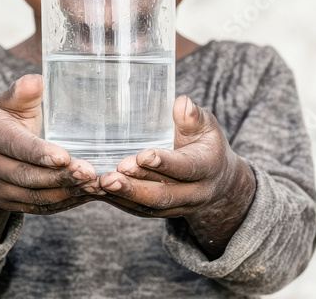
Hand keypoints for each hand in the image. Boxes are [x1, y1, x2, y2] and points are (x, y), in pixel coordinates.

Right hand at [0, 74, 100, 247]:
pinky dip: (67, 204)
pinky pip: (42, 209)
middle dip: (60, 176)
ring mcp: (1, 191)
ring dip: (68, 193)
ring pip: (37, 197)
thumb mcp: (5, 104)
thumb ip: (21, 92)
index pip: (16, 146)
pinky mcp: (14, 206)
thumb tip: (37, 80)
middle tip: (89, 172)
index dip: (39, 153)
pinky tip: (89, 195)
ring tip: (97, 185)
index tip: (64, 156)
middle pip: (28, 177)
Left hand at [96, 95, 255, 257]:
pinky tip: (97, 191)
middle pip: (163, 195)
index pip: (186, 168)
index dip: (165, 163)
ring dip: (123, 196)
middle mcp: (193, 193)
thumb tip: (182, 102)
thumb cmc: (207, 146)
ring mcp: (177, 206)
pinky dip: (117, 202)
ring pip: (148, 206)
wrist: (219, 184)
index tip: (143, 156)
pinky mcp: (161, 212)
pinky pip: (138, 210)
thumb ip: (193, 117)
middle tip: (111, 176)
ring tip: (100, 184)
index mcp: (206, 167)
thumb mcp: (207, 127)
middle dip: (136, 186)